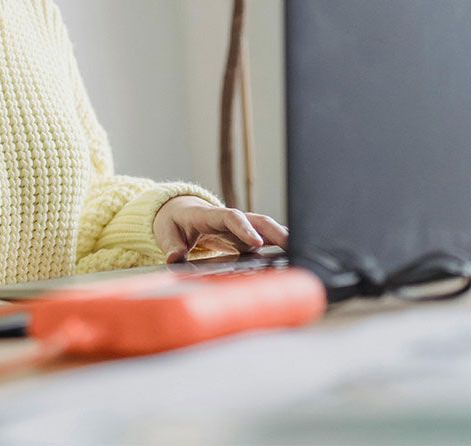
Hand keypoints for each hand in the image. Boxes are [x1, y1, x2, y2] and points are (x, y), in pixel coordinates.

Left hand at [153, 195, 288, 262]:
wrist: (179, 212)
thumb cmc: (174, 222)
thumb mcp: (166, 232)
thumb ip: (170, 245)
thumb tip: (175, 258)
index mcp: (208, 215)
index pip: (229, 217)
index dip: (243, 228)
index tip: (256, 243)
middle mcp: (229, 218)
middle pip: (256, 220)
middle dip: (274, 231)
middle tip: (290, 246)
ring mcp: (240, 227)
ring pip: (266, 228)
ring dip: (283, 237)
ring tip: (304, 251)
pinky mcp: (246, 237)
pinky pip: (266, 238)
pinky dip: (281, 245)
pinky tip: (298, 256)